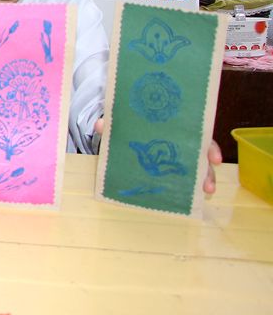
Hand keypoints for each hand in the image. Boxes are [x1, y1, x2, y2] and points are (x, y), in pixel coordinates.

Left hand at [92, 119, 221, 195]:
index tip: (213, 158)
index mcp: (176, 127)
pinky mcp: (168, 166)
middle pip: (201, 155)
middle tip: (208, 185)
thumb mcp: (123, 118)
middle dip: (208, 171)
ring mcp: (177, 155)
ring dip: (204, 180)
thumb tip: (101, 126)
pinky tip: (191, 196)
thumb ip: (112, 121)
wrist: (124, 124)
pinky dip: (186, 185)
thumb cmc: (131, 119)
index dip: (209, 147)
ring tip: (206, 193)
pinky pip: (181, 176)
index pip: (200, 135)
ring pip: (197, 167)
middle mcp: (182, 141)